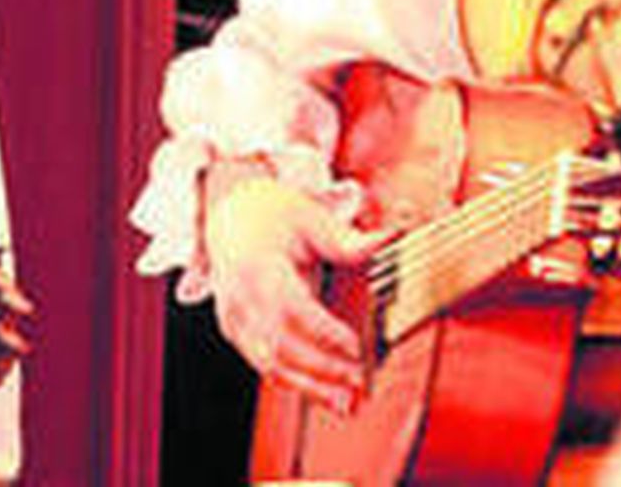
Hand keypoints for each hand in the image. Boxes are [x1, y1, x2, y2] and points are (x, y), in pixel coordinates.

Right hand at [204, 171, 377, 414]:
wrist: (230, 215)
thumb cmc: (274, 215)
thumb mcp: (310, 218)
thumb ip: (347, 239)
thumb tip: (390, 238)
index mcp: (258, 265)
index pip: (292, 308)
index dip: (324, 333)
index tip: (356, 348)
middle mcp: (241, 296)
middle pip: (280, 344)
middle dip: (322, 369)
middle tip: (360, 383)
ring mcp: (234, 317)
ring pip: (269, 364)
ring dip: (309, 389)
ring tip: (347, 405)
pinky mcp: (235, 332)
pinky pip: (264, 365)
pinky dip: (295, 383)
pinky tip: (325, 394)